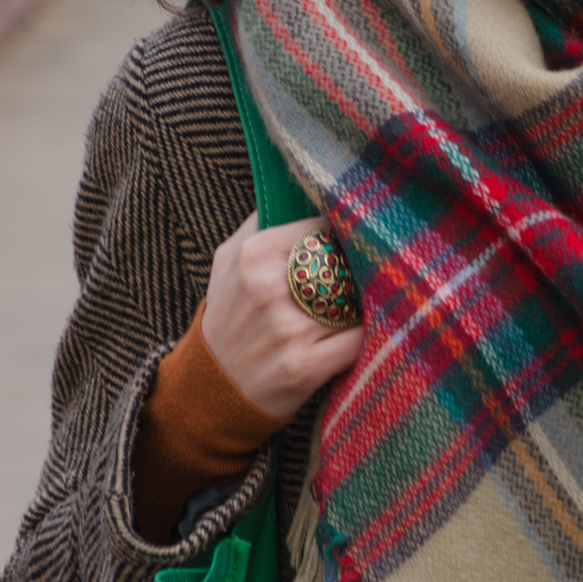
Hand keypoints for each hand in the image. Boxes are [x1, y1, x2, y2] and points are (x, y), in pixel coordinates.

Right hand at [201, 213, 366, 422]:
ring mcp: (288, 329)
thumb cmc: (226, 318)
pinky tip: (365, 335)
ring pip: (356, 302)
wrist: (210, 390)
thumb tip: (299, 191)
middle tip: (372, 276)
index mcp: (254, 255)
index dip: (345, 237)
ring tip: (365, 306)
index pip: (324, 228)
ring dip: (367, 305)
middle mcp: (270, 289)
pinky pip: (358, 341)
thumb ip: (259, 223)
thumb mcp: (227, 262)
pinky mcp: (305, 367)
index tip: (356, 245)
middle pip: (345, 263)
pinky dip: (368, 337)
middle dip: (362, 270)